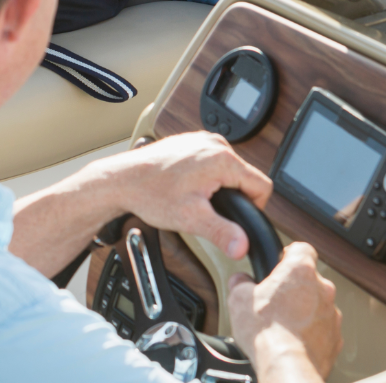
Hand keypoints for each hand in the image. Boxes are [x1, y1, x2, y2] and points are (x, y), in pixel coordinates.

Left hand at [107, 133, 272, 260]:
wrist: (123, 180)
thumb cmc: (151, 194)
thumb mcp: (191, 219)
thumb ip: (222, 233)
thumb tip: (242, 247)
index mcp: (223, 159)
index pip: (262, 185)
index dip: (254, 207)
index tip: (235, 218)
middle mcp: (216, 144)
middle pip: (245, 176)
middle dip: (232, 197)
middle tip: (207, 209)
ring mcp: (204, 140)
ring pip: (229, 169)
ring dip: (219, 186)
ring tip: (195, 197)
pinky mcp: (193, 142)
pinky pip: (213, 160)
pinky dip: (206, 175)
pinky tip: (188, 186)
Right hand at [228, 242, 341, 380]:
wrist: (287, 365)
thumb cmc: (268, 333)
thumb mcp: (239, 300)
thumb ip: (240, 284)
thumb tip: (240, 282)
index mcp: (300, 270)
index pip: (301, 248)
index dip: (288, 255)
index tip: (280, 264)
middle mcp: (322, 288)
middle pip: (309, 280)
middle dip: (294, 289)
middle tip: (276, 303)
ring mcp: (332, 313)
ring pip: (318, 306)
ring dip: (304, 312)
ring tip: (284, 327)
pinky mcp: (335, 337)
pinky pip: (323, 330)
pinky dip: (311, 334)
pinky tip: (294, 342)